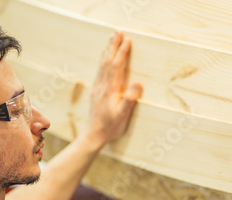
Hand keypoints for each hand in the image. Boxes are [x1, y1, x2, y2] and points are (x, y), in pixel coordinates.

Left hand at [87, 31, 142, 146]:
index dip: (122, 53)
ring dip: (107, 50)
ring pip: (102, 65)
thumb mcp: (122, 116)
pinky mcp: (96, 92)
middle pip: (107, 61)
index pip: (116, 67)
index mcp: (110, 90)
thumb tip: (138, 84)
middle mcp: (102, 86)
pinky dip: (103, 60)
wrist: (94, 135)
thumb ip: (129, 100)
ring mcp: (98, 88)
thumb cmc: (110, 127)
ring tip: (111, 39)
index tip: (127, 40)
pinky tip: (104, 58)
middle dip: (113, 45)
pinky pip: (99, 71)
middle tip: (117, 31)